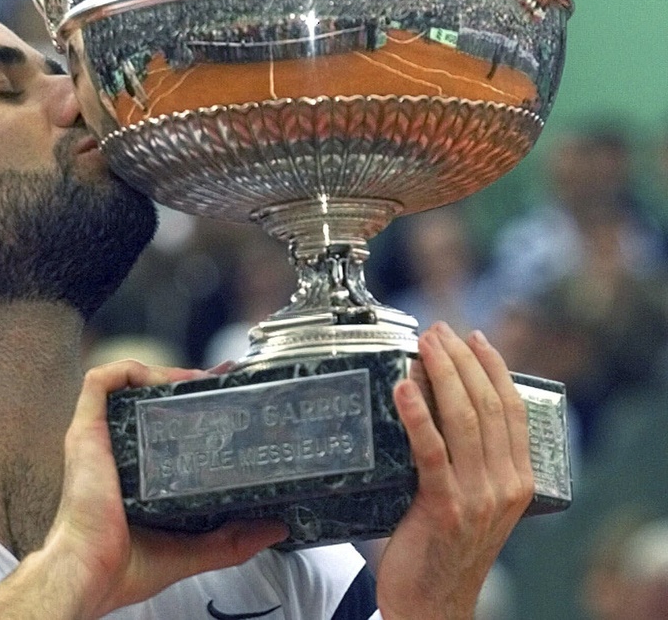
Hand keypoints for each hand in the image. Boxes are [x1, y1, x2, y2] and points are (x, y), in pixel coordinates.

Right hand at [0, 360, 286, 618]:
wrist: (89, 573)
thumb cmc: (123, 567)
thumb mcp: (191, 549)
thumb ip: (233, 540)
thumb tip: (276, 528)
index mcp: (133, 471)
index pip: (160, 423)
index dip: (190, 404)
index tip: (223, 393)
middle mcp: (114, 448)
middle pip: (146, 397)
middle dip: (182, 382)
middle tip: (218, 380)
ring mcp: (98, 437)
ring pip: (125, 383)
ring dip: (160, 372)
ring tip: (194, 379)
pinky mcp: (84, 430)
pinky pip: (99, 382)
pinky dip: (130, 372)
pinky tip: (160, 379)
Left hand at [376, 322, 533, 619]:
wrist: (433, 603)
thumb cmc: (443, 547)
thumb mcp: (472, 500)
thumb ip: (467, 460)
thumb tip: (437, 402)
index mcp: (519, 480)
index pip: (513, 410)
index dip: (494, 368)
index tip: (475, 337)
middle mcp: (505, 485)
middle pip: (489, 405)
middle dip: (463, 360)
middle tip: (438, 330)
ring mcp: (478, 497)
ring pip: (464, 420)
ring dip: (442, 374)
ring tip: (423, 344)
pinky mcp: (444, 508)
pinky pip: (431, 451)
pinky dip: (417, 414)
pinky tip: (403, 387)